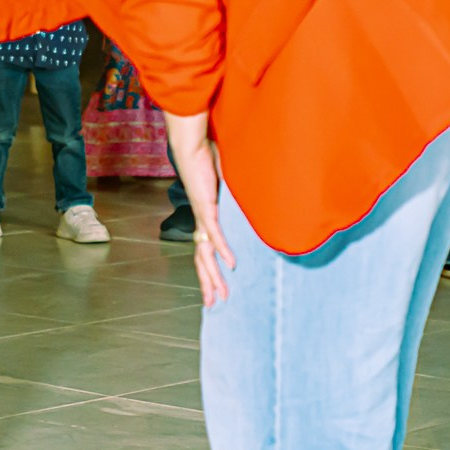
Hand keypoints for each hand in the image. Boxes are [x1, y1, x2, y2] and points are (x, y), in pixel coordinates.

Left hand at [165, 111, 236, 306]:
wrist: (191, 145)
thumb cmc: (207, 160)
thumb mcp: (228, 183)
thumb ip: (238, 195)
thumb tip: (257, 197)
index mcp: (205, 219)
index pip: (206, 250)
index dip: (210, 269)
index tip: (216, 286)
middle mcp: (201, 222)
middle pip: (203, 259)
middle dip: (209, 283)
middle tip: (214, 304)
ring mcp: (203, 217)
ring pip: (206, 254)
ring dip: (213, 276)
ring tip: (219, 296)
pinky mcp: (206, 208)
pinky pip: (216, 234)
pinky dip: (223, 250)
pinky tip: (230, 265)